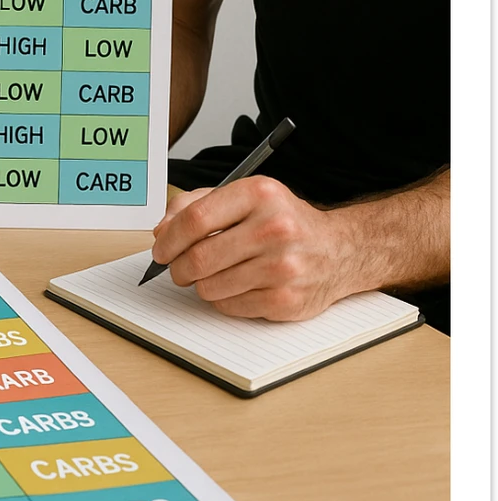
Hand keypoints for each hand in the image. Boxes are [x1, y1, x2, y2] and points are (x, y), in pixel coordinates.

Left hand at [151, 175, 354, 320]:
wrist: (338, 251)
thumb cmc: (284, 222)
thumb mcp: (245, 197)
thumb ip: (197, 204)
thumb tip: (162, 231)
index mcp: (259, 194)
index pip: (196, 219)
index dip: (169, 238)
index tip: (161, 249)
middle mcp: (273, 228)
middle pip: (199, 257)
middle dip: (178, 267)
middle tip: (178, 268)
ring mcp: (281, 267)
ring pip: (210, 286)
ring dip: (201, 284)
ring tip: (214, 274)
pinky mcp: (285, 300)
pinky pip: (229, 306)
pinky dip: (223, 299)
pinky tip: (237, 285)